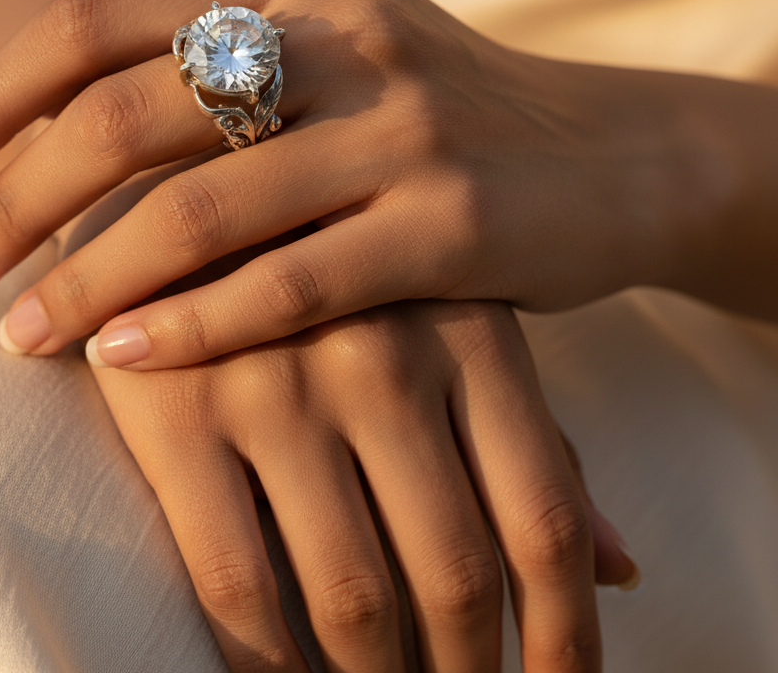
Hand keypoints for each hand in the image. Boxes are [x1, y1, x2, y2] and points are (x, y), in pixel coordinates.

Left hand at [0, 0, 762, 360]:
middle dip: (16, 198)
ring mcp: (402, 123)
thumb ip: (204, 59)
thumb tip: (38, 128)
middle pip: (127, 113)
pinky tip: (124, 359)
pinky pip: (290, 283)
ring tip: (18, 335)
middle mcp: (342, 26)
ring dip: (87, 277)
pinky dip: (195, 326)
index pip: (96, 17)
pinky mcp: (453, 221)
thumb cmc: (430, 108)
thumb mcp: (323, 44)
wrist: (604, 154)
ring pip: (199, 208)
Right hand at [93, 296, 636, 672]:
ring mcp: (275, 382)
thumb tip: (621, 564)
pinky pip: (239, 582)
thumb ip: (531, 438)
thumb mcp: (451, 322)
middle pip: (457, 572)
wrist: (190, 176)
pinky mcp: (178, 410)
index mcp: (462, 329)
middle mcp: (379, 357)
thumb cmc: (338, 268)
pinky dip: (269, 662)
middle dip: (467, 672)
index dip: (567, 633)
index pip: (542, 517)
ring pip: (352, 595)